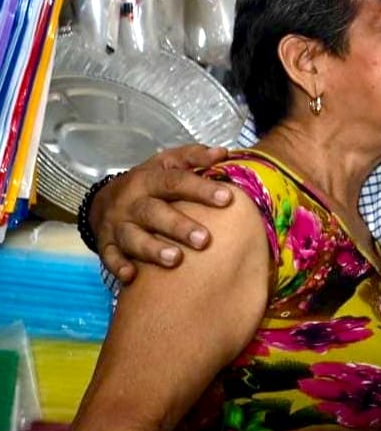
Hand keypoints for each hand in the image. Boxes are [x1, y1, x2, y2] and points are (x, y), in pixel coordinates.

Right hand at [90, 145, 231, 282]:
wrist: (103, 199)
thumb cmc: (149, 182)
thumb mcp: (168, 162)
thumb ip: (194, 157)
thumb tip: (223, 153)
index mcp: (150, 179)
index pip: (176, 181)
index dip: (201, 189)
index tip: (226, 198)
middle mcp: (132, 201)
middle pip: (154, 212)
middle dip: (179, 226)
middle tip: (204, 240)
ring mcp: (118, 224)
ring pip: (133, 237)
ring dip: (152, 249)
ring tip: (174, 259)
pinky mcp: (106, 244)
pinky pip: (110, 257)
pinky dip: (119, 266)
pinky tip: (132, 276)